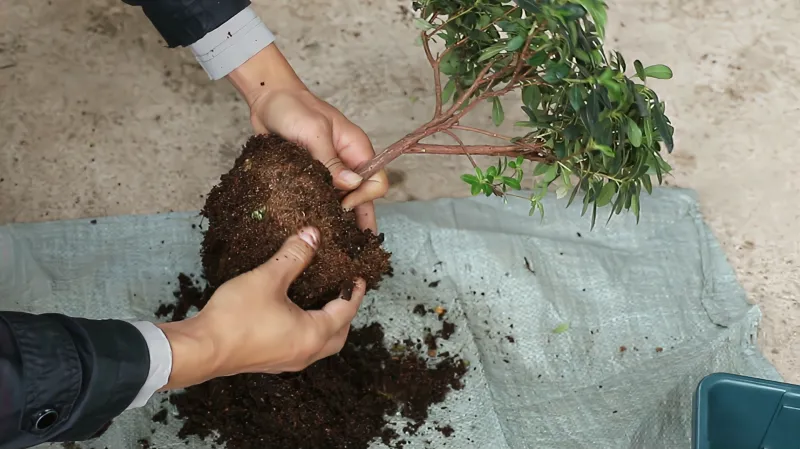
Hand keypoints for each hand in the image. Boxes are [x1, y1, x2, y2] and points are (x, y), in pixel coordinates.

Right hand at [157, 227, 365, 388]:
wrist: (200, 349)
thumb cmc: (236, 316)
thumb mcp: (268, 278)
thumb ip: (293, 255)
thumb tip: (312, 235)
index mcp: (312, 334)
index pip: (345, 311)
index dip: (354, 292)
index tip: (359, 277)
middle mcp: (305, 353)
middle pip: (338, 335)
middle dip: (345, 313)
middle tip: (343, 291)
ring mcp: (286, 361)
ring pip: (320, 344)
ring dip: (327, 324)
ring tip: (322, 300)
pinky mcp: (270, 362)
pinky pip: (301, 347)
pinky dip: (308, 331)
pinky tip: (295, 314)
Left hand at [226, 44, 388, 232]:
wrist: (267, 98)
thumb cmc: (292, 108)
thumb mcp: (313, 132)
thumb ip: (331, 161)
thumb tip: (352, 185)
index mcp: (357, 150)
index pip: (376, 182)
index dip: (363, 198)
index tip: (342, 205)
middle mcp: (347, 163)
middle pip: (362, 197)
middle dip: (357, 218)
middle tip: (347, 244)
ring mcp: (329, 171)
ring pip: (342, 200)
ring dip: (337, 217)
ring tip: (329, 241)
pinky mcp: (310, 176)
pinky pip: (321, 197)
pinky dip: (319, 210)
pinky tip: (312, 226)